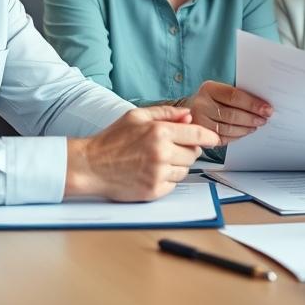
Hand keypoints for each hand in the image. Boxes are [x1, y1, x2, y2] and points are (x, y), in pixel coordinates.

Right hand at [66, 106, 220, 200]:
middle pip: (193, 153)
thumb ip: (164, 113)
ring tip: (156, 160)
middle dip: (186, 150)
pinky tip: (151, 172)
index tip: (214, 140)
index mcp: (158, 132)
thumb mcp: (135, 117)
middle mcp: (161, 153)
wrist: (90, 166)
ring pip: (185, 170)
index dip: (209, 137)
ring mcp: (158, 174)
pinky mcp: (153, 190)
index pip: (197, 134)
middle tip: (170, 148)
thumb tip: (188, 115)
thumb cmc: (111, 140)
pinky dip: (167, 178)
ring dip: (177, 165)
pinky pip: (174, 184)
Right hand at [183, 81, 272, 143]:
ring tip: (255, 126)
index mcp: (208, 89)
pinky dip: (236, 136)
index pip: (234, 96)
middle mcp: (201, 104)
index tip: (267, 109)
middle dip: (251, 118)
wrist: (188, 111)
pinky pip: (222, 139)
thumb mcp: (219, 91)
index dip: (253, 104)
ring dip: (245, 128)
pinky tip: (244, 132)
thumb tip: (261, 105)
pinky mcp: (201, 135)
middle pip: (231, 114)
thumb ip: (236, 95)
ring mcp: (199, 121)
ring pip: (228, 128)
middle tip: (264, 119)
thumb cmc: (210, 99)